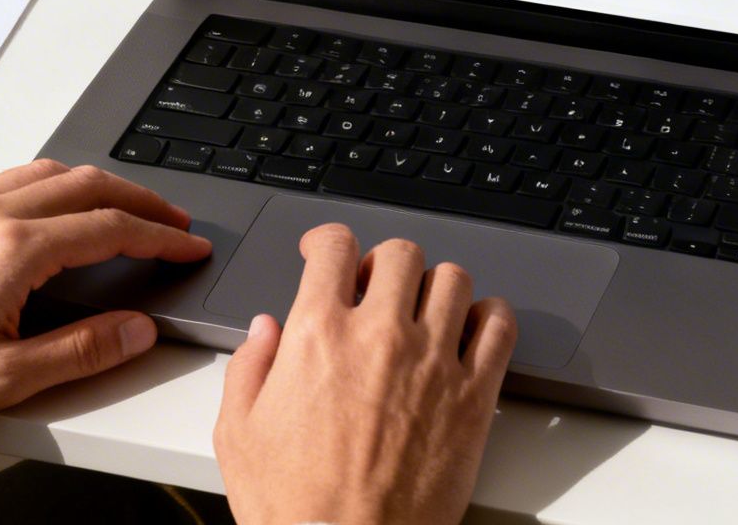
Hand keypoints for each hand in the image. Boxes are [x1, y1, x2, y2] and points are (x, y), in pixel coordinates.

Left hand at [0, 159, 210, 472]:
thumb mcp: (5, 379)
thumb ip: (82, 351)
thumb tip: (136, 331)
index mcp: (14, 250)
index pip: (112, 229)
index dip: (162, 239)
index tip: (189, 248)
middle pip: (88, 185)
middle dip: (142, 200)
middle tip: (173, 222)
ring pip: (48, 173)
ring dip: (98, 184)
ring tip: (125, 206)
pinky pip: (10, 179)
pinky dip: (52, 183)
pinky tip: (52, 206)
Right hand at [214, 223, 517, 524]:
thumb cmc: (295, 507)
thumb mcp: (238, 434)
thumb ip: (247, 369)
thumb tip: (264, 332)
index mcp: (318, 335)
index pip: (335, 247)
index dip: (328, 240)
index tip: (328, 251)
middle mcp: (381, 336)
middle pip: (401, 253)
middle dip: (385, 263)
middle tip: (376, 286)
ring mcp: (433, 363)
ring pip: (453, 279)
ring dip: (436, 287)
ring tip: (423, 309)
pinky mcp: (474, 397)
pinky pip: (499, 327)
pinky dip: (489, 317)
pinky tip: (470, 331)